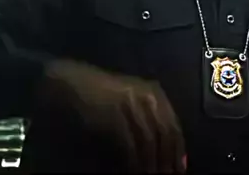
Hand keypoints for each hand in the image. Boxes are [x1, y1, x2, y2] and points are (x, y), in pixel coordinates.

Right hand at [37, 59, 185, 172]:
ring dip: (152, 166)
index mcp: (153, 92)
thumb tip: (165, 150)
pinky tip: (134, 173)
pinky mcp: (113, 117)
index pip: (173, 125)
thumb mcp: (130, 99)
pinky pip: (129, 147)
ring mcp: (130, 105)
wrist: (68, 83)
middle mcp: (146, 97)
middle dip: (167, 160)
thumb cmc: (99, 94)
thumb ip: (146, 119)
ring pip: (148, 143)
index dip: (178, 150)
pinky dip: (133, 165)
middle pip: (164, 135)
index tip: (180, 169)